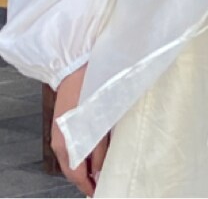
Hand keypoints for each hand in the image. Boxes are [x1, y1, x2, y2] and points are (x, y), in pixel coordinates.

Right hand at [50, 63, 110, 196]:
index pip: (76, 176)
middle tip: (101, 182)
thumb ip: (100, 149)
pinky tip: (92, 151)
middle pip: (72, 170)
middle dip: (86, 178)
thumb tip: (99, 170)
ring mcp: (60, 133)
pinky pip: (70, 146)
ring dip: (84, 165)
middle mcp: (59, 142)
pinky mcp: (63, 124)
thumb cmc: (90, 90)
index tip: (98, 191)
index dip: (88, 186)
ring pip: (71, 158)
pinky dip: (80, 153)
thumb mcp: (100, 123)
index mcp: (66, 144)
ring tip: (99, 169)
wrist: (76, 68)